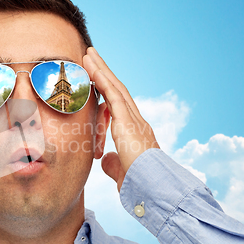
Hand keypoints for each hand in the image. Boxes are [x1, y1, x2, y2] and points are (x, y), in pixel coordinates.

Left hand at [83, 47, 158, 191]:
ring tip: (89, 54)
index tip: (97, 79)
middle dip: (104, 73)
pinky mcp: (128, 122)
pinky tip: (92, 67)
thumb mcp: (122, 171)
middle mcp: (136, 121)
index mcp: (135, 132)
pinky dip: (102, 79)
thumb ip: (113, 162)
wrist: (154, 190)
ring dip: (101, 69)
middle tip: (92, 56)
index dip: (107, 90)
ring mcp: (134, 120)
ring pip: (115, 88)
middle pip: (117, 90)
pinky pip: (113, 95)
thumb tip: (104, 159)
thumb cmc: (141, 185)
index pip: (118, 106)